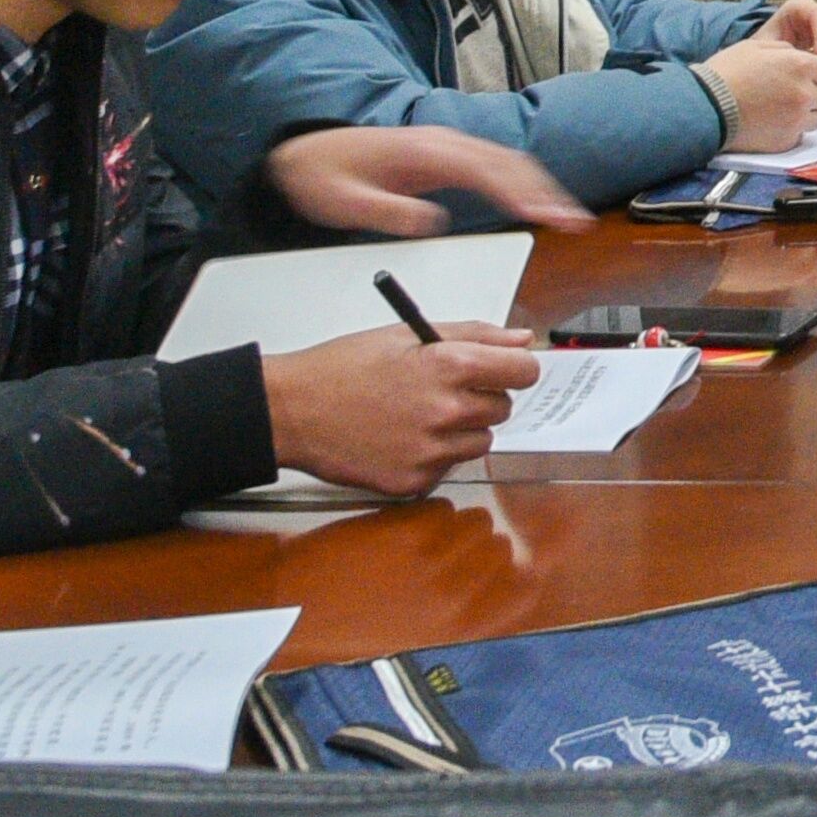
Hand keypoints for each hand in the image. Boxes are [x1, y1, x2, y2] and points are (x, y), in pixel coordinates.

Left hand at [264, 123, 590, 235]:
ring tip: (569, 216)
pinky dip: (523, 182)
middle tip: (575, 221)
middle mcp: (443, 142)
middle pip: (508, 161)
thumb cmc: (323, 177)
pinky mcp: (447, 156)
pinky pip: (495, 165)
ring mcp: (448, 146)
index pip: (484, 169)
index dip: (518, 191)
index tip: (545, 213)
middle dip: (545, 190)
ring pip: (508, 160)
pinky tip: (537, 201)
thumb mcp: (343, 202)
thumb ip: (386, 211)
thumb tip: (431, 222)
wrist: (307, 153)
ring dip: (541, 185)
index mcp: (424, 152)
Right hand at [264, 323, 541, 494]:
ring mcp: (431, 451)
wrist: (293, 410)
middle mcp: (446, 411)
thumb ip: (474, 335)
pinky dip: (433, 456)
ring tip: (418, 414)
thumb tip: (520, 340)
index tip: (505, 369)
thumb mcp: (409, 335)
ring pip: (480, 441)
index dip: (515, 368)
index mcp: (450, 365)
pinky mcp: (414, 482)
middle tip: (444, 390)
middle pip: (503, 408)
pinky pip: (448, 468)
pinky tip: (401, 438)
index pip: (523, 371)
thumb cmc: (343, 368)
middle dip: (483, 398)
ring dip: (462, 430)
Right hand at [703, 23, 816, 150]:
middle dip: (814, 90)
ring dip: (806, 110)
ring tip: (780, 105)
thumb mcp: (758, 47)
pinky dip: (793, 127)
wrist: (706, 107)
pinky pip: (802, 132)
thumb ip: (788, 50)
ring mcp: (797, 119)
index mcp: (800, 66)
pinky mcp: (787, 140)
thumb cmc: (728, 72)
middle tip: (789, 89)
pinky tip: (773, 120)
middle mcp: (804, 93)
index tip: (811, 73)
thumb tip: (802, 55)